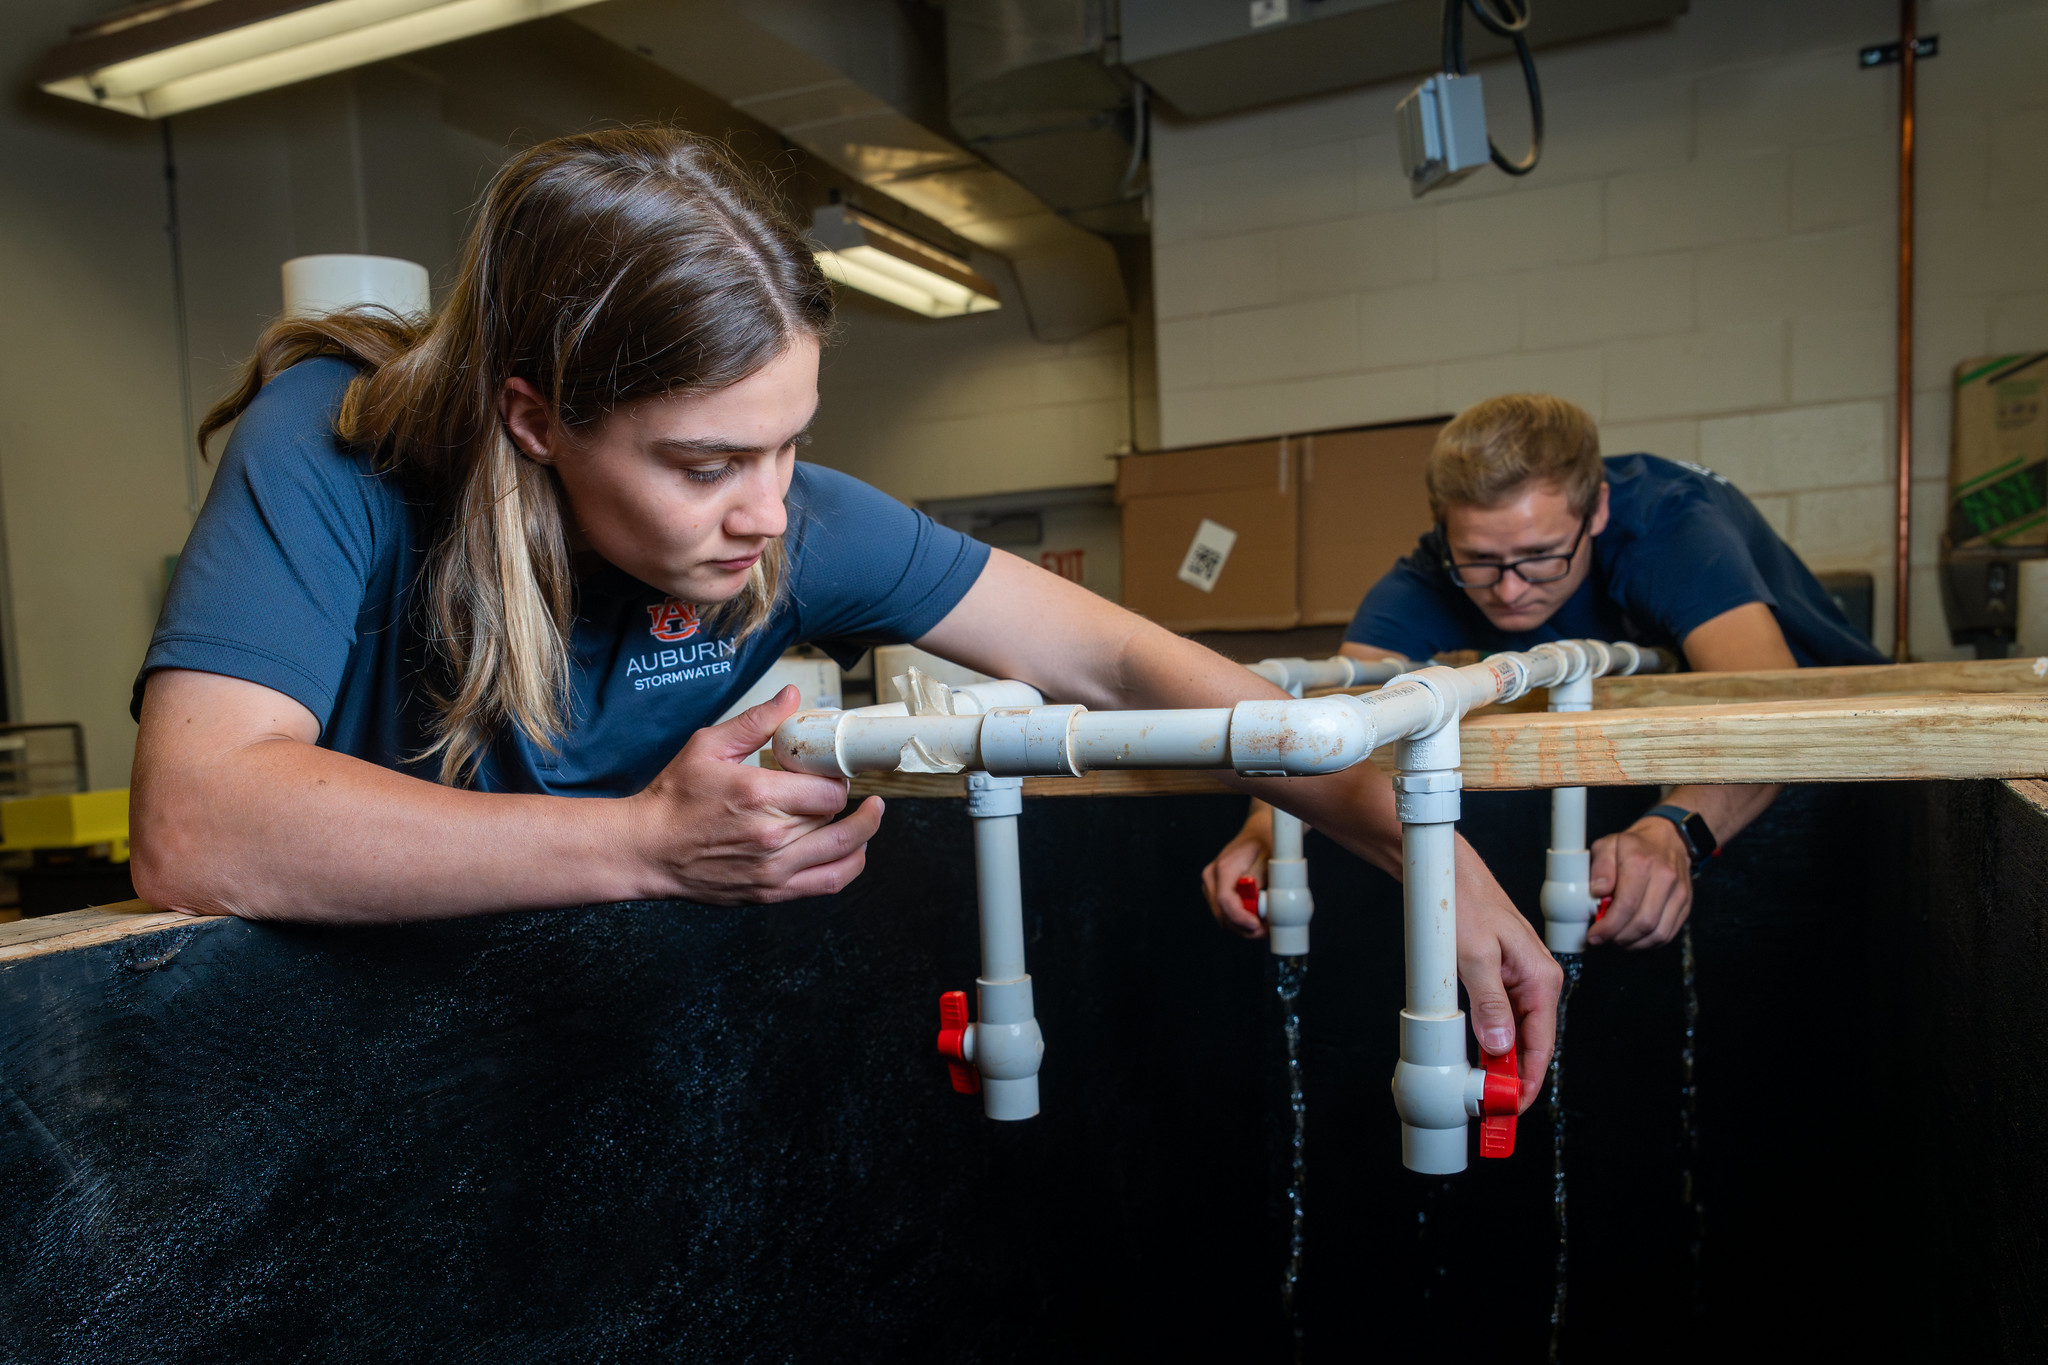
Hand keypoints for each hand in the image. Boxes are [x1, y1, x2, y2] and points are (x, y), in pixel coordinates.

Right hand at [625, 686, 884, 903]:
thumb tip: (790, 697)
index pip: (828, 789)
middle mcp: (771, 836)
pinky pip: (829, 882)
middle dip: (846, 800)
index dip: (838, 777)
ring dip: (863, 832)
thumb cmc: (673, 798)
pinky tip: (855, 849)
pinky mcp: (771, 891)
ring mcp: (773, 869)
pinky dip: (851, 865)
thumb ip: (755, 722)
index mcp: (758, 795)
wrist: (646, 849)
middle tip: (844, 787)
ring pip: (843, 851)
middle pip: (837, 817)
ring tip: (870, 815)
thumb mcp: (708, 747)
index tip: (833, 770)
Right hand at [1200, 805, 1272, 936]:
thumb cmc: (1266, 843)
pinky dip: (1239, 920)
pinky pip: (1224, 912)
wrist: (1258, 833)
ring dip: (1242, 926)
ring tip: (1265, 924)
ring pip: (1222, 917)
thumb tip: (1257, 905)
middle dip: (1244, 928)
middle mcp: (1211, 877)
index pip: (1225, 900)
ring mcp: (1210, 884)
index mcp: (1223, 868)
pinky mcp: (1214, 890)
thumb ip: (1259, 879)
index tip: (1257, 926)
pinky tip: (1256, 918)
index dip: (1240, 918)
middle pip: (1222, 914)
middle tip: (1267, 931)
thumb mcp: (1269, 858)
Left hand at [1457, 847, 1561, 1110]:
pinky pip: (1501, 1019)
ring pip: (1515, 1034)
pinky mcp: (1500, 979)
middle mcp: (1536, 982)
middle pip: (1531, 1044)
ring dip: (1501, 1063)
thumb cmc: (1466, 903)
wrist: (1449, 875)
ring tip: (1484, 1091)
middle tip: (1494, 1108)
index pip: (1542, 1043)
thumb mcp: (1475, 956)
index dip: (1529, 1080)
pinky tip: (1478, 1058)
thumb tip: (1499, 1045)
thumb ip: (1489, 1003)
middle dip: (1514, 1078)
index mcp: (1542, 977)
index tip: (1514, 1106)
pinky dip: (1492, 1041)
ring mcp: (1519, 981)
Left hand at [1587, 817, 1692, 948]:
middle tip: (1604, 937)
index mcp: (1641, 863)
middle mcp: (1665, 879)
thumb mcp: (1607, 845)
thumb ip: (1600, 867)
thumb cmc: (1634, 845)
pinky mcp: (1686, 905)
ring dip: (1634, 943)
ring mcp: (1679, 893)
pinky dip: (1649, 942)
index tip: (1594, 935)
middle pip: (1643, 922)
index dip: (1609, 926)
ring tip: (1617, 938)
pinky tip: (1634, 937)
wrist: (1669, 839)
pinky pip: (1669, 933)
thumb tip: (1598, 892)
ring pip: (1658, 933)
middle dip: (1619, 937)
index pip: (1627, 904)